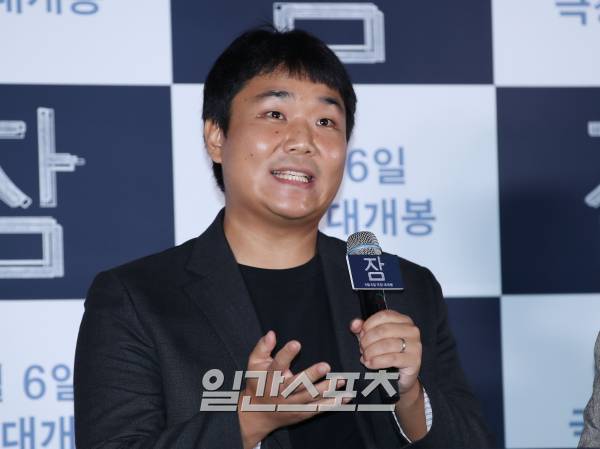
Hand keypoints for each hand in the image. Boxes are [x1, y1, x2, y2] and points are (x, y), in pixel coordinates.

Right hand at [237, 331, 346, 448]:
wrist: (256, 414)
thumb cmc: (257, 383)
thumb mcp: (254, 364)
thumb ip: (262, 348)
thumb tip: (272, 333)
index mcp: (269, 378)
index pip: (277, 365)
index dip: (286, 354)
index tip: (297, 343)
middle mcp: (280, 393)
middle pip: (296, 384)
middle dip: (311, 376)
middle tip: (326, 366)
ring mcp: (291, 405)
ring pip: (310, 398)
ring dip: (327, 389)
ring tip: (340, 380)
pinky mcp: (300, 414)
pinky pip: (318, 409)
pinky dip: (332, 404)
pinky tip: (345, 397)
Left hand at [350, 310, 421, 394]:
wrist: (400, 376)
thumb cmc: (387, 354)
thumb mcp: (374, 338)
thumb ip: (363, 329)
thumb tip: (355, 324)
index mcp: (403, 320)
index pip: (384, 315)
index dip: (369, 324)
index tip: (361, 334)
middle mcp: (412, 330)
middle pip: (384, 330)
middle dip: (368, 340)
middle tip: (362, 348)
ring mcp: (415, 345)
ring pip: (386, 344)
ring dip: (371, 352)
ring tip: (365, 357)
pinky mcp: (414, 360)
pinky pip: (392, 359)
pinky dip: (377, 361)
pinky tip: (370, 364)